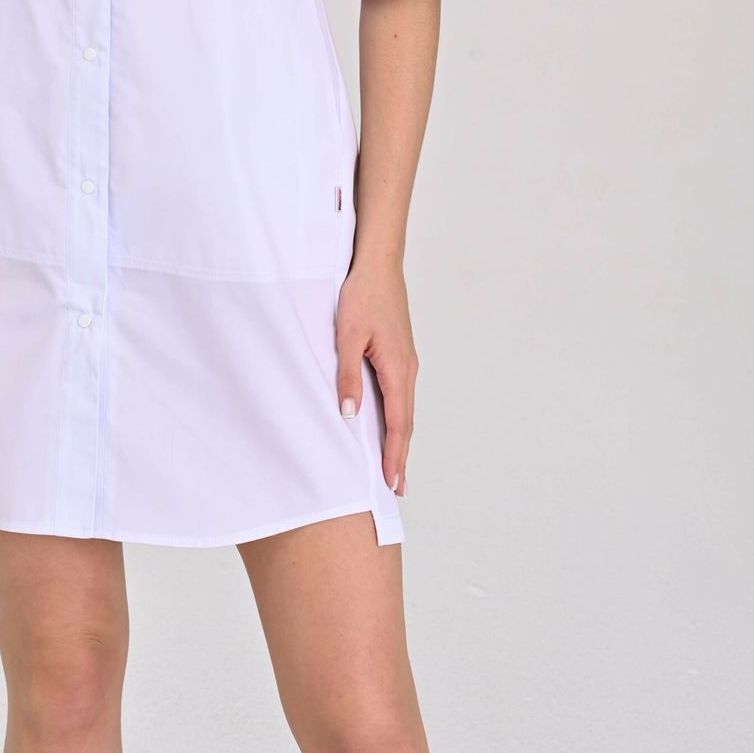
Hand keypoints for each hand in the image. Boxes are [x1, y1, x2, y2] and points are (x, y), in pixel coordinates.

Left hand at [335, 259, 417, 497]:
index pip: (398, 423)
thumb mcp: (346, 336)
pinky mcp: (399, 353)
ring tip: (393, 465)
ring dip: (399, 438)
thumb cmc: (361, 295)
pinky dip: (397, 417)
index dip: (394, 455)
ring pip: (404, 408)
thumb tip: (349, 415)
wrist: (378, 264)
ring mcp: (405, 361)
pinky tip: (389, 423)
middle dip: (400, 455)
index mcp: (397, 369)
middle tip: (396, 488)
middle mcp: (407, 369)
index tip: (392, 483)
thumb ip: (348, 376)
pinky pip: (400, 394)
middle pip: (406, 422)